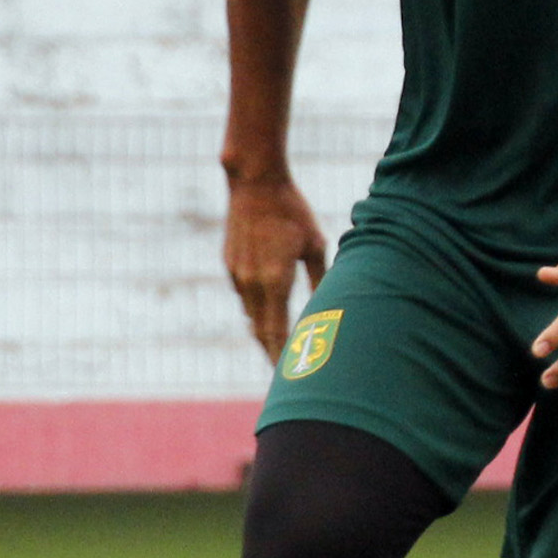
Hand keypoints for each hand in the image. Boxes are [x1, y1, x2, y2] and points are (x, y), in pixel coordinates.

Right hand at [224, 176, 328, 364]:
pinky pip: (244, 297)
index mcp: (275, 280)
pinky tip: (268, 312)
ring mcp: (237, 274)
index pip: (276, 332)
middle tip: (287, 369)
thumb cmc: (292, 211)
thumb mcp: (315, 245)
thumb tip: (327, 308)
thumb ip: (319, 280)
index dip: (282, 356)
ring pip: (250, 315)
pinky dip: (256, 309)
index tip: (290, 374)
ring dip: (264, 331)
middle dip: (273, 351)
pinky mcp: (230, 264)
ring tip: (280, 346)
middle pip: (260, 331)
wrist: (254, 182)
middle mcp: (251, 283)